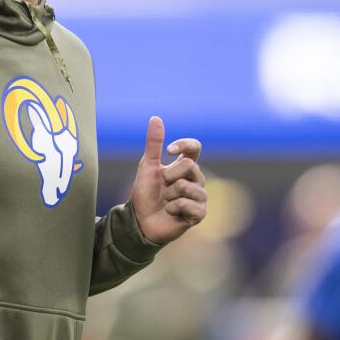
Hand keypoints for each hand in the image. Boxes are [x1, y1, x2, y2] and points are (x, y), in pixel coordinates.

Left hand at [130, 116, 206, 244]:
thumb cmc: (145, 194)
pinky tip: (171, 212)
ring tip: (166, 201)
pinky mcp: (198, 214)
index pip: (195, 147)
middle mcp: (196, 180)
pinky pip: (189, 205)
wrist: (140, 221)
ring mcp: (199, 197)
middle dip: (169, 176)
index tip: (168, 150)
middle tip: (162, 187)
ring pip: (187, 186)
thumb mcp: (147, 166)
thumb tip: (156, 118)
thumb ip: (154, 144)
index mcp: (185, 166)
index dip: (183, 145)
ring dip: (169, 195)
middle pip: (189, 166)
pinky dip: (173, 208)